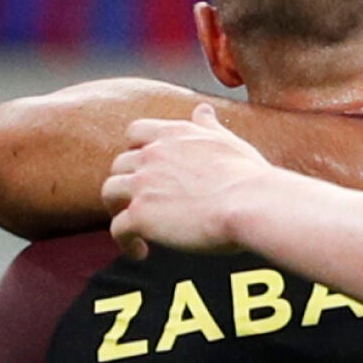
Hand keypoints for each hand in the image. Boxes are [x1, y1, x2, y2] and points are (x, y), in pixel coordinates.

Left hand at [103, 104, 274, 258]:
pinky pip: (118, 229)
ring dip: (119, 209)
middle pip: (120, 165)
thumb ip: (209, 127)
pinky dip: (125, 242)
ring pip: (110, 192)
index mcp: (174, 135)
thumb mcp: (229, 142)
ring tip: (136, 228)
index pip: (135, 132)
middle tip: (144, 203)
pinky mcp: (140, 215)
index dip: (136, 150)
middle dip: (128, 183)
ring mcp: (142, 184)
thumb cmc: (248, 177)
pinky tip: (140, 251)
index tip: (147, 168)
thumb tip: (203, 111)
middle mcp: (152, 154)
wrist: (252, 204)